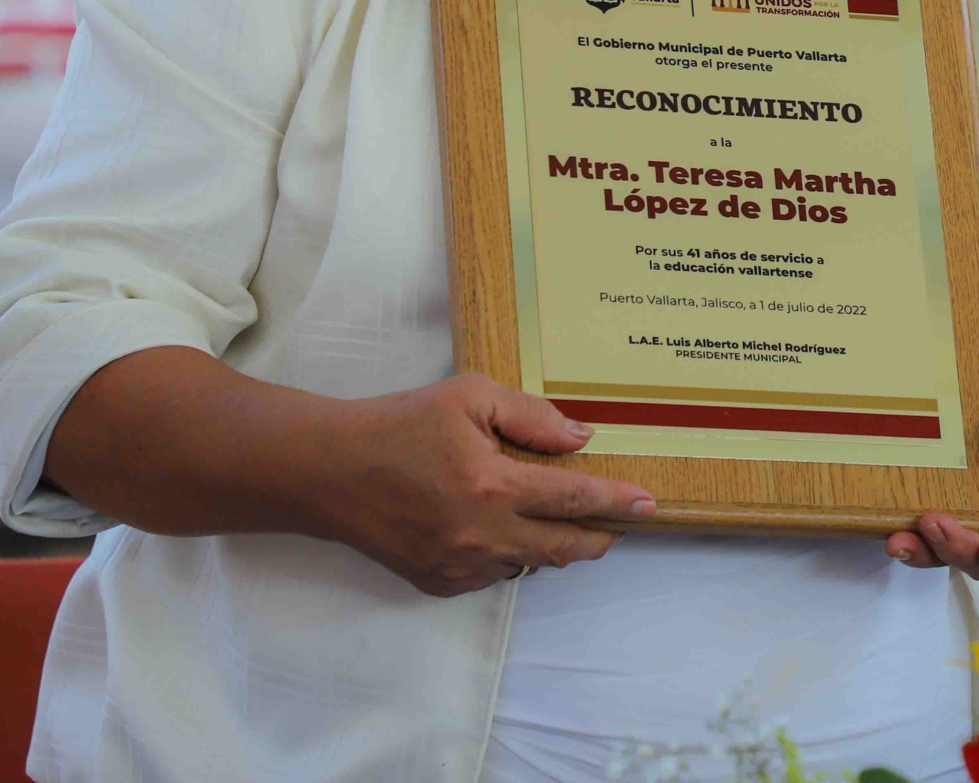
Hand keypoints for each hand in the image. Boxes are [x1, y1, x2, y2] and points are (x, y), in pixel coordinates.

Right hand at [317, 374, 655, 596]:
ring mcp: (459, 566)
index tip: (648, 506)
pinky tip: (503, 528)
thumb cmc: (400, 425)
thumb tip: (581, 439)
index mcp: (492, 486)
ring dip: (551, 544)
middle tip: (618, 524)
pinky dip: (509, 554)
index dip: (616, 503)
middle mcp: (480, 535)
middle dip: (598, 537)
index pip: (573, 499)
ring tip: (557, 518)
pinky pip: (494, 574)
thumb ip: (530, 417)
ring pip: (530, 562)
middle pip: (564, 547)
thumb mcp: (469, 397)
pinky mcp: (438, 582)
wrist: (330, 471)